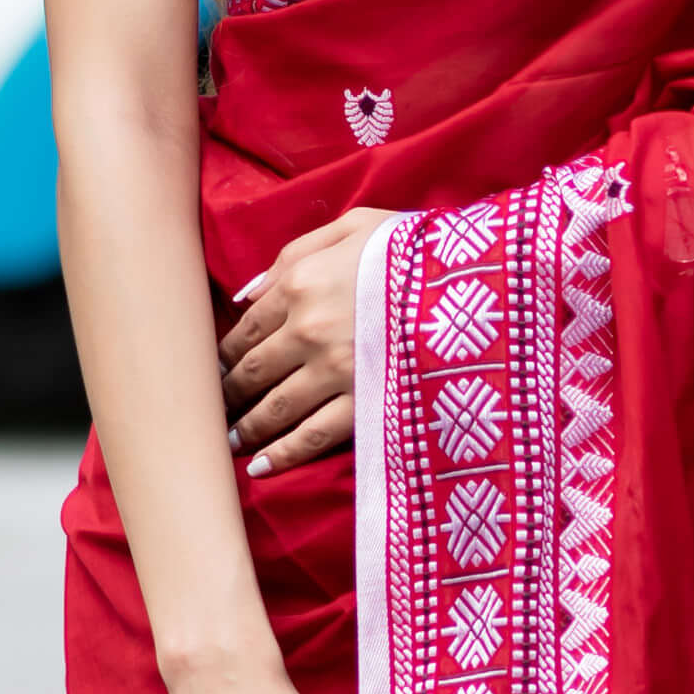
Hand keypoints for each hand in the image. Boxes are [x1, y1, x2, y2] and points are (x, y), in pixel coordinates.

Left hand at [220, 207, 405, 475]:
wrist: (480, 279)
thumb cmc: (417, 247)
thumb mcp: (355, 226)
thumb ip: (294, 253)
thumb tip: (245, 295)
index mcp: (301, 283)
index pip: (246, 328)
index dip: (225, 354)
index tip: (215, 371)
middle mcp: (309, 329)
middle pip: (252, 371)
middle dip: (228, 395)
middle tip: (213, 412)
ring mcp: (336, 370)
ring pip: (275, 408)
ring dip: (247, 429)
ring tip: (230, 443)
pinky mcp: (365, 402)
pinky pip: (313, 435)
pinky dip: (282, 455)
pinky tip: (262, 467)